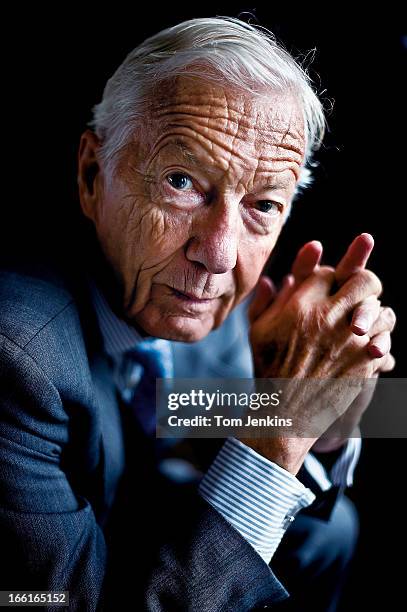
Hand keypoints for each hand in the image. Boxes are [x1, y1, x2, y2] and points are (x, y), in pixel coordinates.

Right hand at [243, 235, 394, 472]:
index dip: (330, 279)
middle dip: (364, 283)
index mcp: (301, 306)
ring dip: (375, 314)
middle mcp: (328, 317)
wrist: (286, 412)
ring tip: (364, 323)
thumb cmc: (269, 370)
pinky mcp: (365, 361)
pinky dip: (380, 341)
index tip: (328, 290)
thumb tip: (271, 279)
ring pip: (381, 309)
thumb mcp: (257, 331)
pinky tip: (369, 346)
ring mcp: (350, 339)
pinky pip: (385, 339)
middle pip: (363, 280)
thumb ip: (264, 301)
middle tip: (360, 294)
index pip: (327, 273)